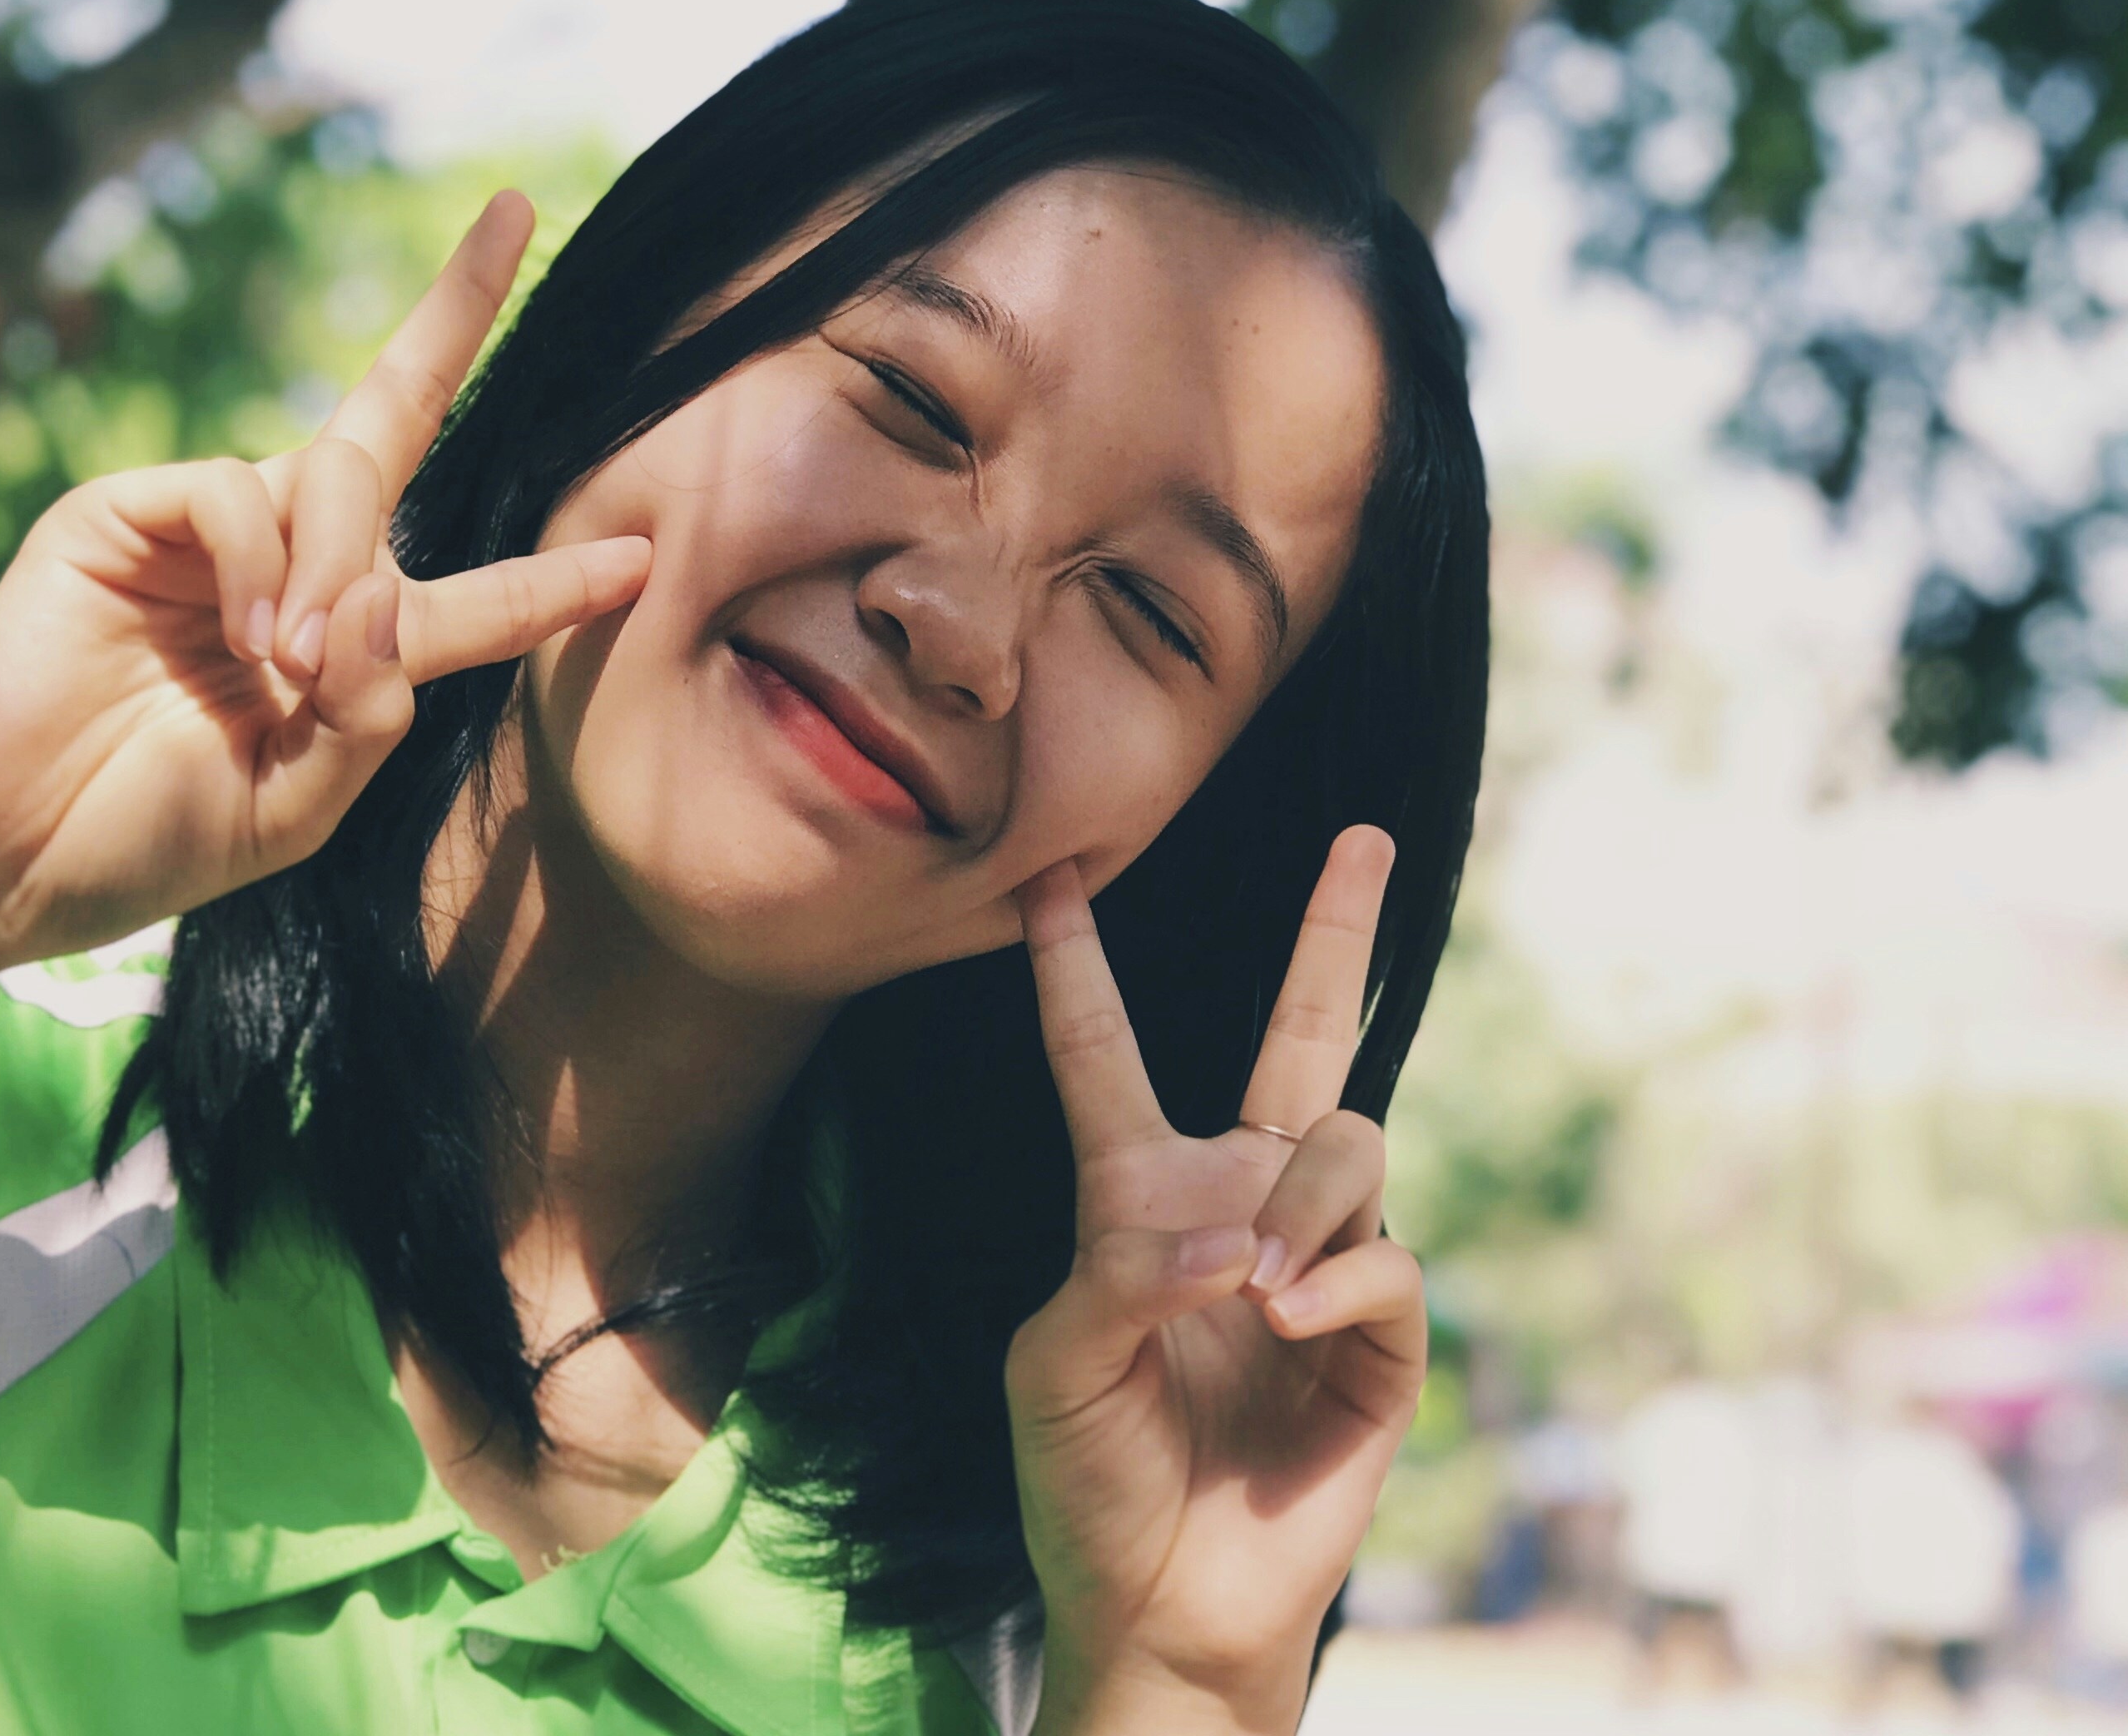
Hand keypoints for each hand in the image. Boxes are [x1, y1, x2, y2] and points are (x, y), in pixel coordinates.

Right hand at [0, 191, 649, 972]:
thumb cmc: (137, 838)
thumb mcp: (296, 807)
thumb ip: (368, 717)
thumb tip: (389, 594)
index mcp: (337, 654)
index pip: (466, 597)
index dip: (551, 581)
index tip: (641, 560)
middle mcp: (283, 570)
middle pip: (389, 422)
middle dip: (453, 313)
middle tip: (511, 212)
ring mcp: (204, 535)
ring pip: (330, 477)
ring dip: (338, 566)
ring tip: (291, 664)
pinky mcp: (124, 514)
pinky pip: (234, 492)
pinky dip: (263, 562)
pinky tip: (249, 638)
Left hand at [1003, 828, 1424, 1735]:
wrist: (1160, 1600)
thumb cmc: (1085, 1479)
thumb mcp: (1054, 1363)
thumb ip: (1126, 1271)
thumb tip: (1237, 1234)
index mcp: (1135, 1194)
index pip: (1102, 1056)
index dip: (1076, 966)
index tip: (1052, 874)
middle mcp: (1237, 1203)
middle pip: (1298, 1039)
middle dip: (1335, 935)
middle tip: (1363, 837)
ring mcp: (1318, 1260)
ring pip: (1343, 1142)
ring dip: (1297, 1201)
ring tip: (1251, 1289)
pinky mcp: (1381, 1334)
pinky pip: (1384, 1256)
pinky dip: (1333, 1279)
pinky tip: (1284, 1322)